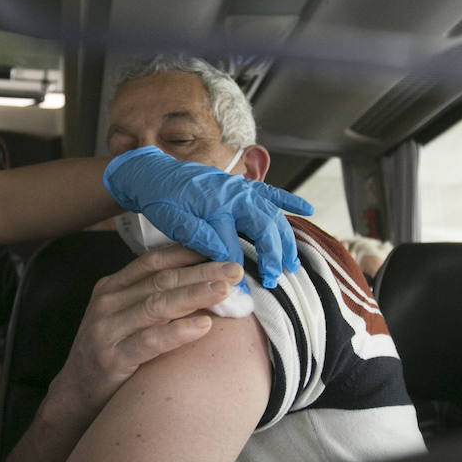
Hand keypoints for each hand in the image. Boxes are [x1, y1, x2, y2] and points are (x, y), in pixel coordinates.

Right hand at [48, 245, 243, 421]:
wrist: (75, 395)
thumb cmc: (110, 353)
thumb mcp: (123, 318)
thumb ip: (151, 299)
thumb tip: (203, 283)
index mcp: (111, 287)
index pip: (154, 262)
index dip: (188, 254)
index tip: (220, 249)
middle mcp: (108, 303)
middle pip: (161, 280)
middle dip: (201, 272)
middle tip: (234, 268)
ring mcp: (107, 330)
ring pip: (157, 305)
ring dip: (194, 295)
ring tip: (225, 290)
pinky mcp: (112, 359)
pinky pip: (151, 341)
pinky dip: (179, 332)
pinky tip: (204, 326)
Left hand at [103, 146, 313, 287]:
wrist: (154, 172)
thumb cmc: (161, 198)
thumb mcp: (172, 220)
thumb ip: (198, 236)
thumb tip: (224, 256)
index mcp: (215, 207)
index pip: (232, 246)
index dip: (237, 269)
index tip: (241, 289)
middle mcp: (234, 197)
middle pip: (264, 228)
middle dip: (273, 256)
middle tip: (274, 279)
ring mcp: (241, 189)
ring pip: (272, 215)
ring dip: (285, 239)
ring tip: (292, 264)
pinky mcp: (242, 186)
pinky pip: (271, 192)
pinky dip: (289, 200)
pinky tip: (306, 209)